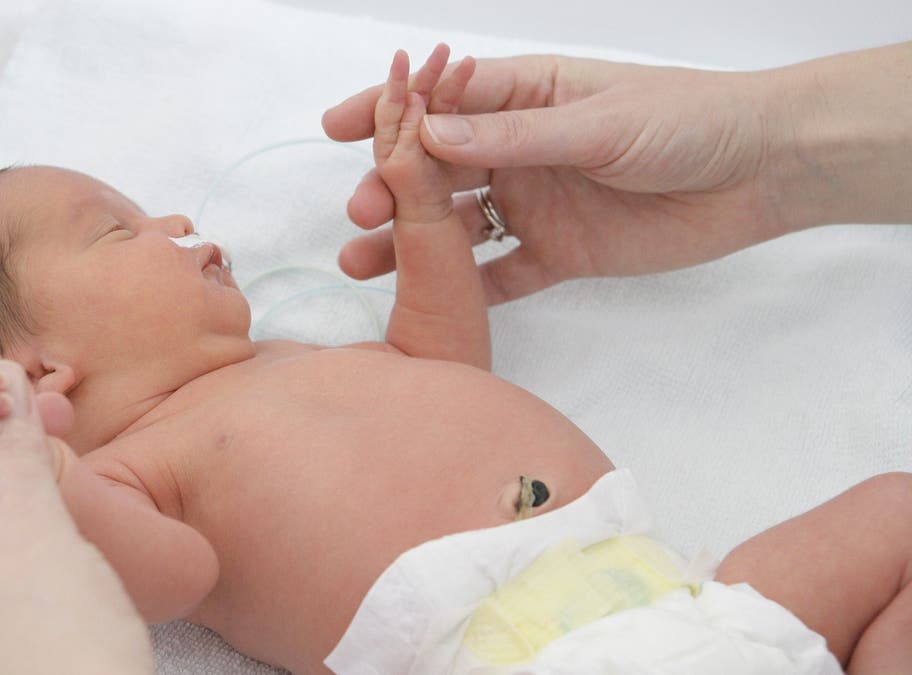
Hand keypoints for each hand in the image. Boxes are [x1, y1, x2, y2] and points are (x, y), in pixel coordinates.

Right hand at [324, 55, 795, 303]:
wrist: (761, 171)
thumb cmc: (687, 121)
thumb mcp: (598, 123)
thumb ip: (516, 138)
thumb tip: (432, 136)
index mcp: (526, 98)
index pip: (443, 102)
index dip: (390, 110)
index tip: (340, 125)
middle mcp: (520, 151)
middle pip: (438, 169)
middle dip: (394, 186)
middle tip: (362, 212)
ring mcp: (535, 202)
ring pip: (457, 224)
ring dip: (411, 241)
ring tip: (364, 263)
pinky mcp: (559, 252)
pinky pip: (502, 273)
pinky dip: (464, 286)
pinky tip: (426, 301)